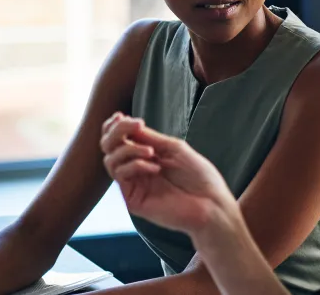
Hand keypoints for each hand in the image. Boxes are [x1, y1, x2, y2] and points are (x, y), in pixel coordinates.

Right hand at [100, 112, 236, 235]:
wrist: (211, 204)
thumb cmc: (198, 176)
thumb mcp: (172, 148)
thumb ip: (148, 138)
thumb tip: (123, 123)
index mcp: (144, 156)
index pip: (118, 139)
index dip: (114, 126)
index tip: (121, 115)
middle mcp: (135, 170)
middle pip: (108, 147)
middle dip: (117, 131)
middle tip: (136, 125)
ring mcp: (133, 185)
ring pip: (110, 160)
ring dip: (129, 149)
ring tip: (152, 152)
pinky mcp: (132, 200)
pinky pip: (120, 175)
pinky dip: (135, 165)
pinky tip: (155, 168)